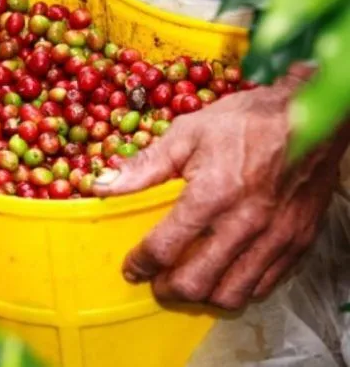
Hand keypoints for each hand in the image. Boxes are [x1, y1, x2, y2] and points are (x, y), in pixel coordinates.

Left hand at [93, 68, 347, 309]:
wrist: (311, 115)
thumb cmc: (245, 121)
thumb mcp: (188, 132)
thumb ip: (144, 165)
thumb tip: (102, 185)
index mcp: (212, 194)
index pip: (165, 247)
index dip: (140, 263)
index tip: (132, 266)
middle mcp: (244, 223)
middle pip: (197, 283)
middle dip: (167, 289)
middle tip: (156, 281)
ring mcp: (275, 237)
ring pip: (232, 294)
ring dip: (203, 296)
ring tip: (188, 282)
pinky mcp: (297, 241)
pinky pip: (265, 285)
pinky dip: (238, 289)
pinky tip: (224, 275)